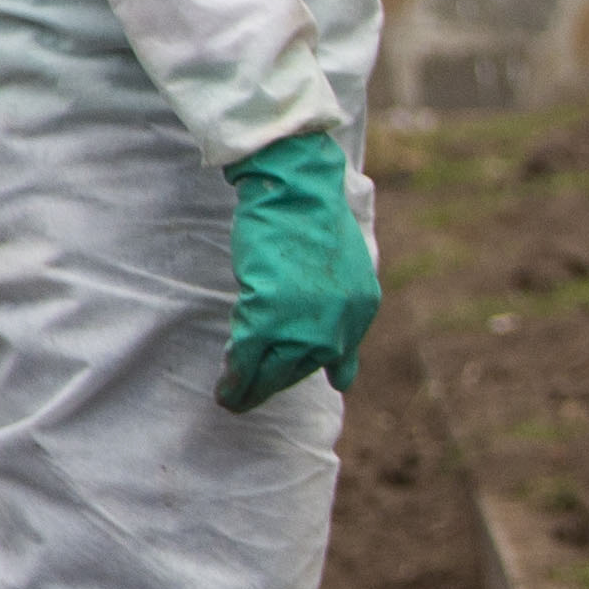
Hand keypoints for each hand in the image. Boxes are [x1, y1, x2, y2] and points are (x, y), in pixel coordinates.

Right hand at [217, 129, 379, 410]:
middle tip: (252, 396)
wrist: (296, 189)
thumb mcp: (343, 265)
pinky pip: (248, 359)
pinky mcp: (268, 316)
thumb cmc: (312, 216)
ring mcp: (306, 324)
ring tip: (234, 400)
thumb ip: (341, 302)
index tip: (321, 380)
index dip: (319, 369)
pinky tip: (226, 389)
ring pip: (274, 372)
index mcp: (362, 309)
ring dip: (252, 389)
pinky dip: (235, 378)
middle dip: (275, 384)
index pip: (340, 356)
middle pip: (302, 369)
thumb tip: (337, 338)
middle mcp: (341, 325)